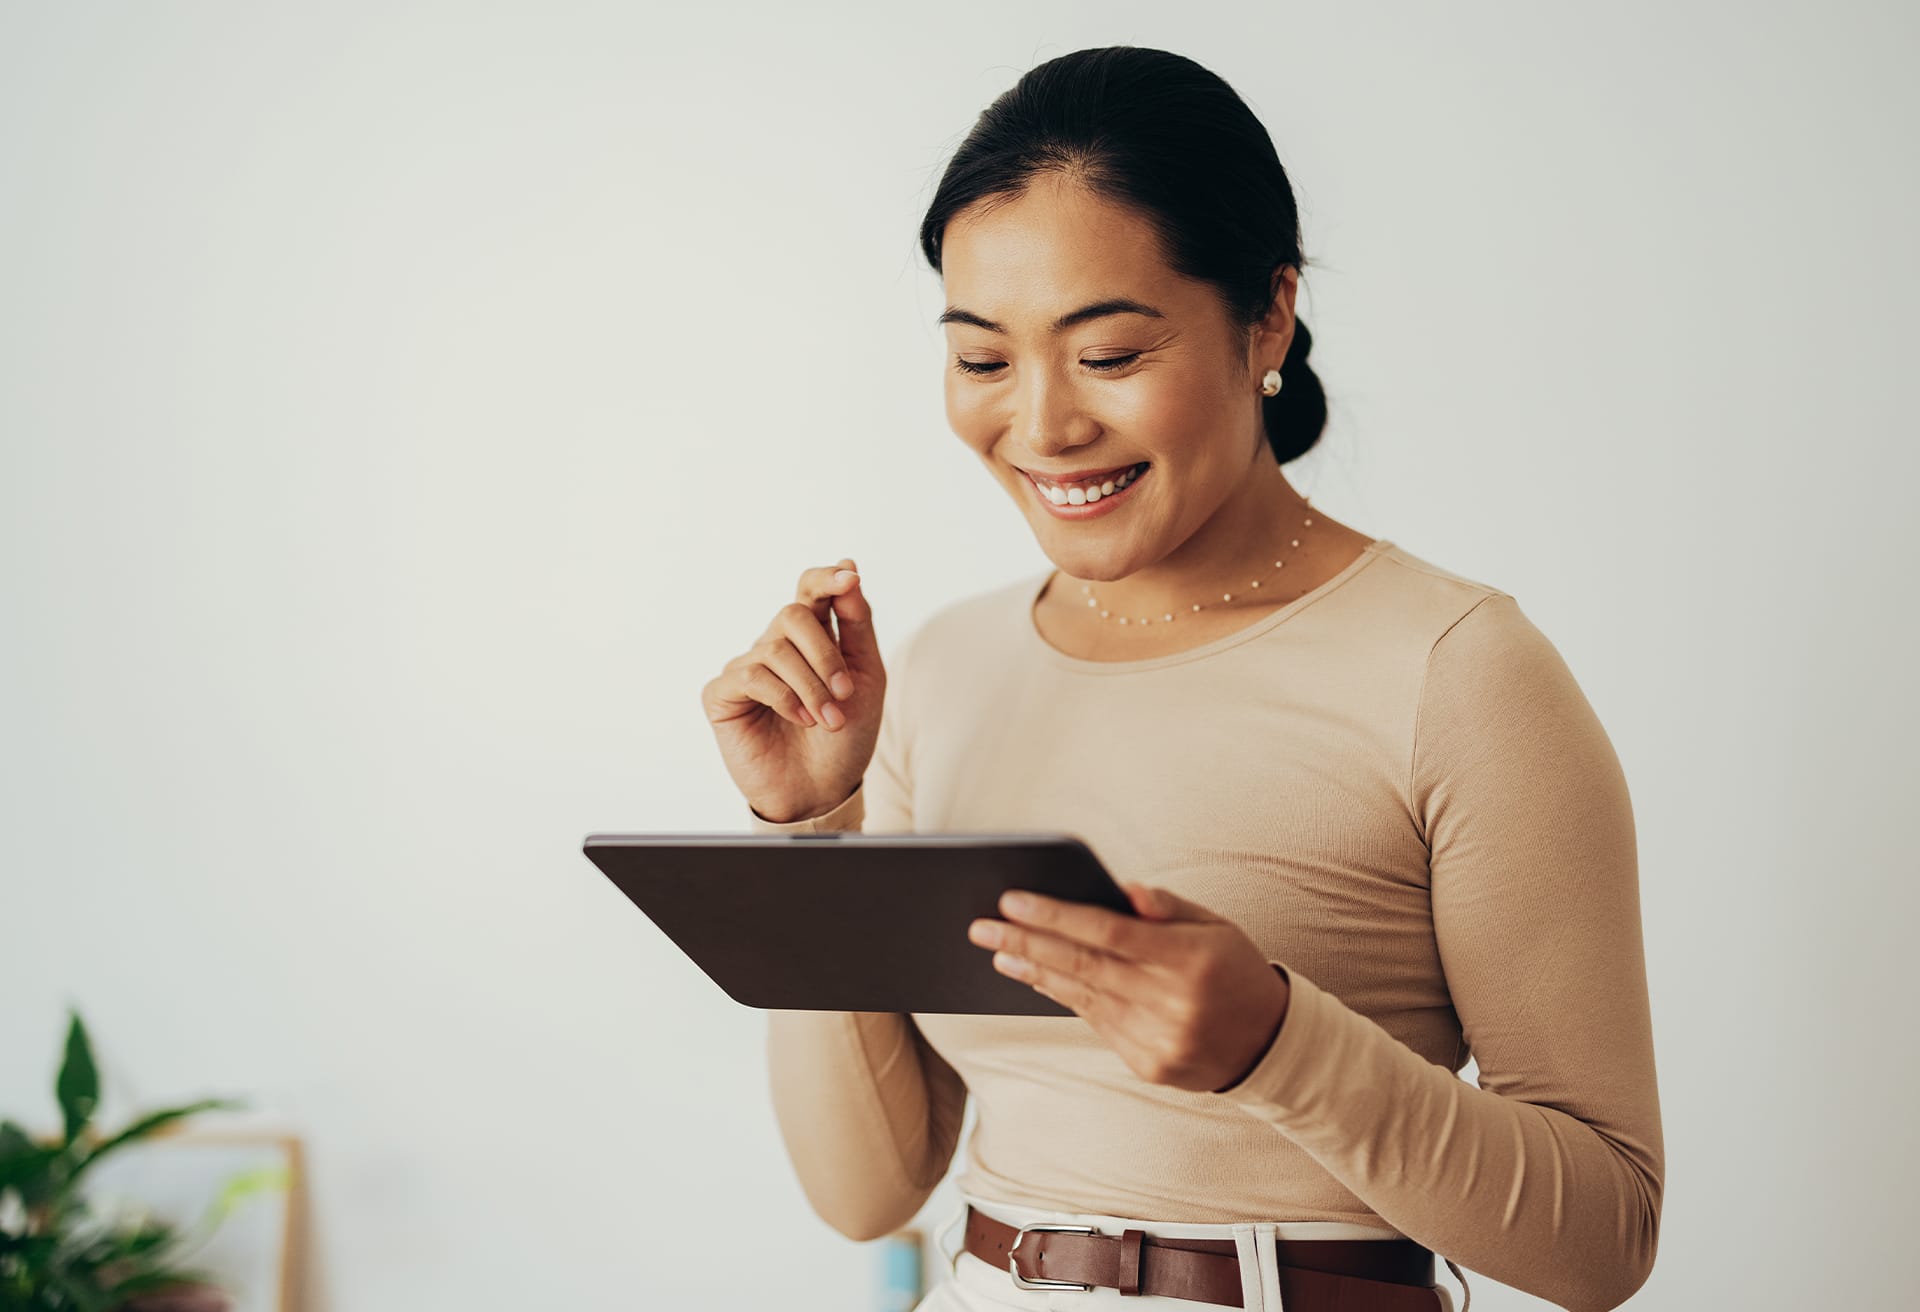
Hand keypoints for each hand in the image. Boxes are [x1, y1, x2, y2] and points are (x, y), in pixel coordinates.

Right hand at [701, 558, 885, 823]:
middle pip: (793, 614)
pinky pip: (751, 676)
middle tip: (845, 693)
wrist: (822, 789)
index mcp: (812, 636)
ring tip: (829, 720)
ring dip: (812, 687)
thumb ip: (858, 625)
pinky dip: (785, 698)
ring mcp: (747, 668)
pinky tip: (801, 720)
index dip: (827, 578)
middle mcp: (776, 645)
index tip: (851, 577)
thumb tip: (850, 571)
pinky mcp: (722, 694)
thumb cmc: (845, 735)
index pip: (811, 588)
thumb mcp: (866, 677)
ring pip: (776, 649)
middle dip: (825, 654)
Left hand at [966, 883, 1290, 1093]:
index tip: (1012, 900)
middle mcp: (1171, 1002)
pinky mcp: (1148, 1066)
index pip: (1107, 932)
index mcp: (1189, 959)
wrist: (1270, 1044)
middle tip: (982, 927)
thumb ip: (1166, 906)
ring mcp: (1158, 1039)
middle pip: (1082, 966)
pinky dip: (1065, 998)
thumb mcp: (1215, 925)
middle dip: (1025, 943)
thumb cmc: (1235, 969)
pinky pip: (1096, 1024)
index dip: (1055, 915)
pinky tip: (1038, 979)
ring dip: (1034, 972)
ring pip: (1081, 998)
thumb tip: (1121, 890)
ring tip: (999, 952)